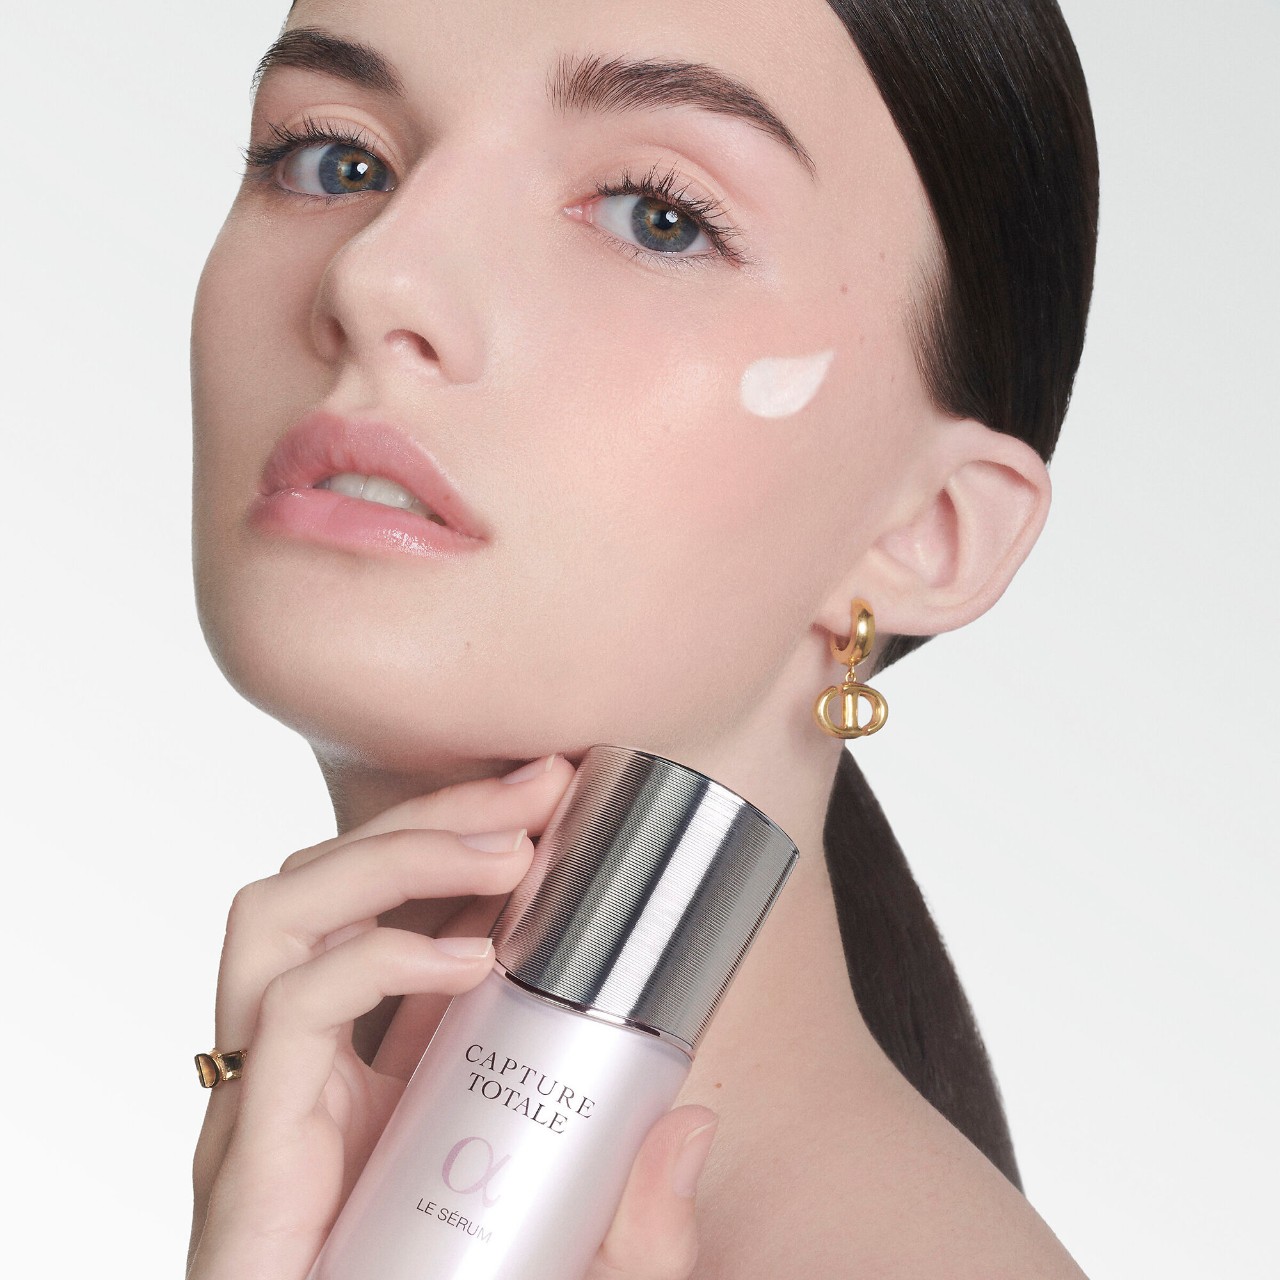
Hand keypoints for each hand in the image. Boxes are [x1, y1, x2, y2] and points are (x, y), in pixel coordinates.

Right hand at [186, 754, 716, 1279]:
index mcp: (364, 1062)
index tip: (550, 793)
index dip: (456, 831)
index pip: (384, 905)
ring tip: (505, 852)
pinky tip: (471, 960)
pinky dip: (381, 959)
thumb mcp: (566, 1254)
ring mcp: (268, 1098)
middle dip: (432, 812)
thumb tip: (698, 1127)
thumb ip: (633, 1212)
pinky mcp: (251, 1150)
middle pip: (330, 879)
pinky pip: (292, 1008)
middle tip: (539, 786)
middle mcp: (303, 1061)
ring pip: (284, 910)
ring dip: (396, 854)